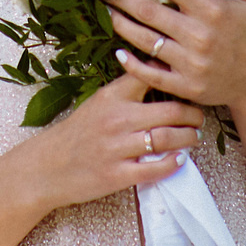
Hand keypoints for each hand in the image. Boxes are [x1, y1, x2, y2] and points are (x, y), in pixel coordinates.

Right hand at [10, 73, 206, 211]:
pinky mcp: (118, 175)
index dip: (175, 77)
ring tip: (194, 137)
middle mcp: (116, 120)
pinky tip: (180, 159)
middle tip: (199, 117)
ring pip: (167, 139)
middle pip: (170, 110)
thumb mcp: (98, 103)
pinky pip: (155, 169)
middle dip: (193, 114)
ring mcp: (117, 148)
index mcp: (111, 97)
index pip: (150, 76)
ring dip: (189, 138)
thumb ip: (126, 90)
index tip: (189, 81)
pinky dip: (174, 163)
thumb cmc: (77, 134)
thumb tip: (160, 71)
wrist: (47, 168)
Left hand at [106, 0, 245, 109]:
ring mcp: (190, 62)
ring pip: (145, 40)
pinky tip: (118, 52)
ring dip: (121, 24)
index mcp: (213, 9)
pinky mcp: (185, 86)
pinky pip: (151, 74)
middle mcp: (199, 35)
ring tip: (105, 11)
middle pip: (149, 11)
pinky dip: (131, 64)